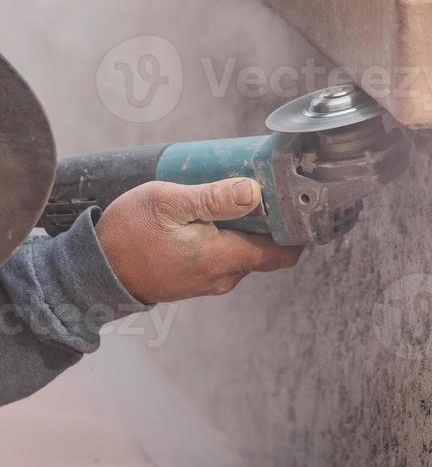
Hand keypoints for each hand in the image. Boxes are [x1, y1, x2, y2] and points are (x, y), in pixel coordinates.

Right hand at [95, 177, 300, 303]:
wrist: (95, 270)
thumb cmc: (127, 234)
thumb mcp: (168, 202)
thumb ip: (214, 198)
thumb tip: (255, 192)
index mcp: (224, 258)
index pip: (283, 253)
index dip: (299, 230)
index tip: (301, 203)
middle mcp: (224, 276)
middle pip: (266, 249)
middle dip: (271, 220)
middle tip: (265, 185)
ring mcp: (210, 281)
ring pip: (244, 251)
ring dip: (246, 226)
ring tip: (236, 192)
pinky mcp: (196, 279)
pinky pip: (224, 256)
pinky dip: (228, 235)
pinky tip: (213, 213)